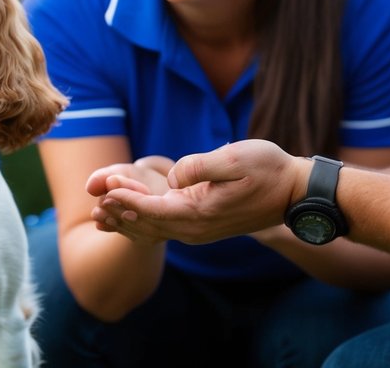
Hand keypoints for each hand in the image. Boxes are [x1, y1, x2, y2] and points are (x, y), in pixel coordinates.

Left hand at [89, 140, 306, 244]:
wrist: (295, 193)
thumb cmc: (268, 169)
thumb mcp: (236, 158)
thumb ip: (201, 166)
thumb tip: (174, 177)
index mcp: (200, 214)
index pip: (153, 210)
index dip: (127, 199)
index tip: (104, 189)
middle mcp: (196, 229)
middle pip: (148, 224)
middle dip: (119, 211)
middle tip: (94, 198)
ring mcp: (199, 231)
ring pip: (154, 229)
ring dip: (127, 219)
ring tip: (101, 210)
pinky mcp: (203, 225)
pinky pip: (165, 228)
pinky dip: (143, 221)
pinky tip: (129, 214)